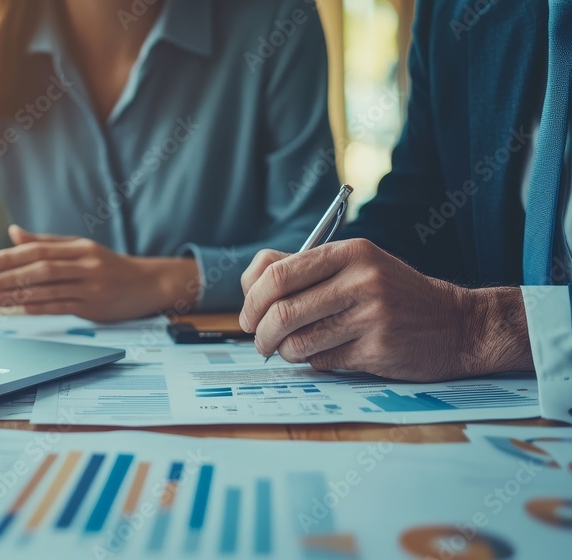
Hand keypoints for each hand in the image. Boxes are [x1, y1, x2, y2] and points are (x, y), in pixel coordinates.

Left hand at [0, 226, 198, 321]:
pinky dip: (40, 307)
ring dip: (20, 294)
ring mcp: (92, 285)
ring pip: (50, 289)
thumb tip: (13, 233)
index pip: (38, 249)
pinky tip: (22, 308)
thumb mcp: (80, 248)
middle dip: (11, 275)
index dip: (9, 256)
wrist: (148, 283)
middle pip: (42, 268)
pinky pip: (63, 306)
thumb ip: (46, 242)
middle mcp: (86, 264)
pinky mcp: (96, 306)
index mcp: (79, 246)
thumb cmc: (109, 265)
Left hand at [238, 238, 532, 380]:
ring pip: (297, 342)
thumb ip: (303, 268)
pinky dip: (314, 362)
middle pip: (281, 311)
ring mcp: (371, 316)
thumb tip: (248, 285)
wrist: (458, 324)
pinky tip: (329, 354)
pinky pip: (322, 361)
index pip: (276, 273)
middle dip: (259, 333)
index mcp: (349, 252)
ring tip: (294, 350)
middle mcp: (361, 279)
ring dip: (286, 352)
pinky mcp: (377, 349)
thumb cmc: (394, 294)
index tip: (248, 317)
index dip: (252, 300)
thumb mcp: (356, 265)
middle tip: (260, 342)